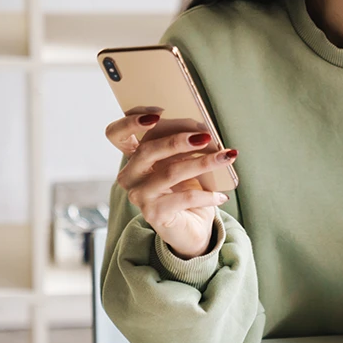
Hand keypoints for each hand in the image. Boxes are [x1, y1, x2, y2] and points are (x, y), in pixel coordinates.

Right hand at [105, 113, 235, 258]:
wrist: (191, 228)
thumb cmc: (186, 189)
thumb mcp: (183, 163)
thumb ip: (183, 146)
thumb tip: (203, 130)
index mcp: (134, 158)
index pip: (116, 134)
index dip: (130, 122)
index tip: (157, 114)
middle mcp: (130, 177)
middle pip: (147, 150)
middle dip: (178, 140)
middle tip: (205, 136)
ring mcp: (139, 196)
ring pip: (170, 172)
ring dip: (203, 162)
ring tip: (226, 157)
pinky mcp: (153, 214)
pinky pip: (184, 198)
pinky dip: (207, 195)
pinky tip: (221, 196)